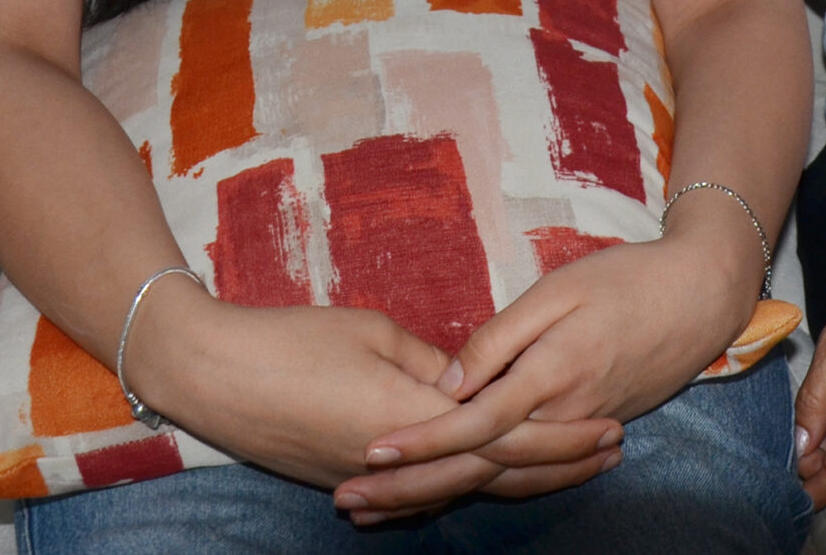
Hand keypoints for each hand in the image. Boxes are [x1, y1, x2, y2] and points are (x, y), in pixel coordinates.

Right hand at [130, 283, 621, 498]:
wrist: (214, 376)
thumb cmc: (294, 340)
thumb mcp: (374, 333)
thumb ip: (435, 363)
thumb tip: (477, 379)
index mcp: (417, 420)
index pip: (509, 436)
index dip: (563, 434)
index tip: (609, 424)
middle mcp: (403, 464)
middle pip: (497, 473)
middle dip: (558, 463)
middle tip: (611, 450)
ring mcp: (375, 482)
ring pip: (462, 489)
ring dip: (520, 478)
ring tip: (569, 467)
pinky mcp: (350, 482)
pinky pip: (424, 492)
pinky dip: (466, 485)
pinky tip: (494, 477)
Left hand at [337, 225, 760, 522]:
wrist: (702, 298)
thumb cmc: (627, 279)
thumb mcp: (559, 290)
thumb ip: (500, 338)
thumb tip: (450, 383)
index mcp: (549, 376)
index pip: (472, 423)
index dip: (419, 441)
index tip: (369, 452)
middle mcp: (562, 418)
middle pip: (478, 467)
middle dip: (412, 488)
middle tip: (352, 500)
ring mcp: (577, 431)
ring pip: (502, 479)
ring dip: (440, 495)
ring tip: (382, 507)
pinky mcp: (588, 430)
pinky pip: (529, 472)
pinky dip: (486, 487)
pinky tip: (449, 492)